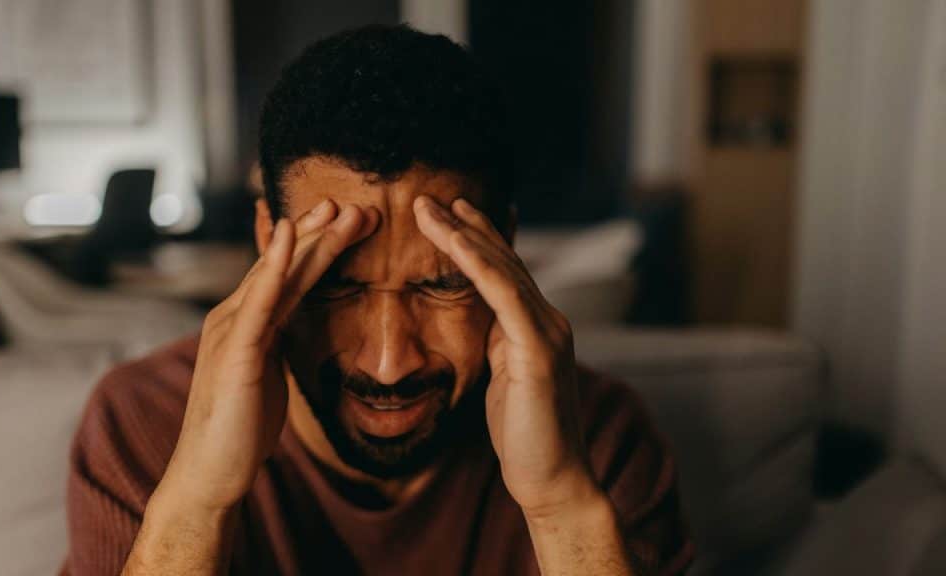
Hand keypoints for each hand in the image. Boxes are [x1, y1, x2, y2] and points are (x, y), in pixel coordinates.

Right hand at [155, 200, 379, 513]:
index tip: (349, 221)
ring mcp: (232, 330)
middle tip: (354, 203)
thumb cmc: (240, 426)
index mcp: (247, 323)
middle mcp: (235, 316)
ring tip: (337, 209)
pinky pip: (259, 301)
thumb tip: (295, 323)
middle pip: (284, 265)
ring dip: (309, 239)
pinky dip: (273, 266)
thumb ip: (276, 340)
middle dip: (320, 233)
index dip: (317, 246)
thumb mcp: (267, 372)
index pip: (287, 275)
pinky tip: (288, 237)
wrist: (210, 473)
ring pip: (277, 275)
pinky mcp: (236, 351)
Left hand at [413, 195, 595, 516]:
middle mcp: (548, 321)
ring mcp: (547, 332)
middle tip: (430, 197)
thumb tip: (483, 323)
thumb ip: (499, 345)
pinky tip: (454, 241)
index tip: (450, 212)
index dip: (478, 238)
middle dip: (466, 225)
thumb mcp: (504, 379)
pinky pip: (504, 295)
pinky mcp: (538, 350)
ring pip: (502, 269)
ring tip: (431, 208)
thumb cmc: (524, 436)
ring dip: (463, 234)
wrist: (552, 479)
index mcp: (536, 327)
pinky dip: (478, 264)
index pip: (504, 272)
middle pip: (502, 260)